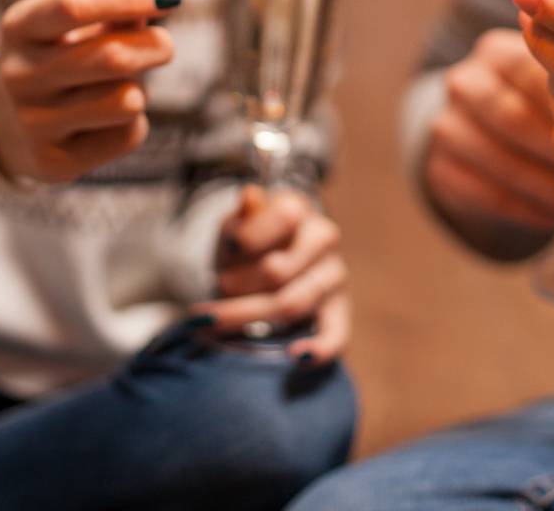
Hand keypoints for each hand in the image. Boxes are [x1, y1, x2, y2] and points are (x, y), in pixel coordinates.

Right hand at [0, 0, 175, 183]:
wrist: (3, 123)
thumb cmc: (53, 57)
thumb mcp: (66, 24)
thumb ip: (111, 8)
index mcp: (20, 27)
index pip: (76, 6)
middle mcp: (19, 76)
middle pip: (112, 58)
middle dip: (155, 45)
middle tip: (164, 44)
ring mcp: (33, 123)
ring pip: (126, 101)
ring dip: (140, 89)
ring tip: (122, 87)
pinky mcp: (54, 163)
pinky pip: (127, 136)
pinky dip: (132, 123)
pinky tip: (107, 121)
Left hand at [191, 186, 349, 363]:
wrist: (261, 266)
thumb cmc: (245, 245)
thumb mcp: (236, 226)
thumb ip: (242, 217)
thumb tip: (249, 196)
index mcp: (299, 208)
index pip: (282, 219)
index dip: (247, 238)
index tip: (225, 251)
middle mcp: (324, 238)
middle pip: (277, 271)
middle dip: (238, 285)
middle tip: (216, 290)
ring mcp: (334, 276)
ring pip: (293, 304)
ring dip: (248, 316)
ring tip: (215, 322)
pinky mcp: (339, 312)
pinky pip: (337, 334)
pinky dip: (319, 348)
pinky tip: (296, 356)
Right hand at [424, 28, 553, 237]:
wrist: (480, 132)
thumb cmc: (540, 103)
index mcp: (496, 51)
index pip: (535, 74)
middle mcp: (464, 83)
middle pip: (515, 120)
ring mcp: (447, 126)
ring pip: (503, 162)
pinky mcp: (440, 169)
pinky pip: (488, 195)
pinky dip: (533, 210)